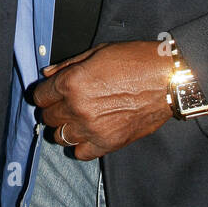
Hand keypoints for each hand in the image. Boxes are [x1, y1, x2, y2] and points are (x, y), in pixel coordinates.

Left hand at [34, 41, 174, 159]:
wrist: (167, 80)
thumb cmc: (136, 62)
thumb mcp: (98, 52)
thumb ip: (68, 65)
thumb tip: (48, 74)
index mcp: (72, 83)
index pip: (40, 97)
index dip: (44, 94)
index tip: (51, 94)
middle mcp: (78, 108)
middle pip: (48, 117)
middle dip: (54, 110)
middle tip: (67, 104)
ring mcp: (92, 128)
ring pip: (60, 137)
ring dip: (65, 128)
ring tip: (78, 120)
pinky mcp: (108, 143)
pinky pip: (80, 153)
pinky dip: (81, 145)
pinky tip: (89, 133)